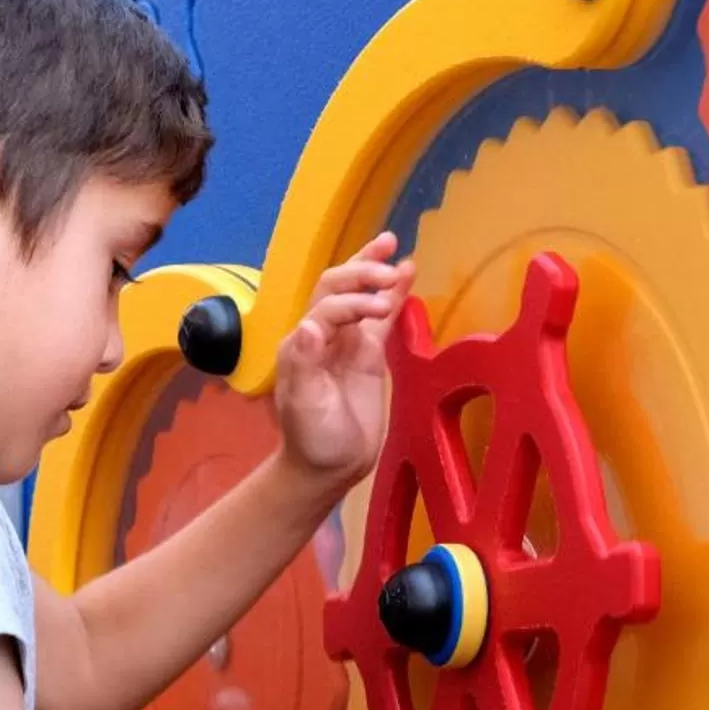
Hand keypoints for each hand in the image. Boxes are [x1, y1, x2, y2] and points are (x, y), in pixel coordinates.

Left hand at [273, 231, 414, 485]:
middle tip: (388, 267)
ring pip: (357, 295)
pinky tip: (407, 272)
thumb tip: (309, 325)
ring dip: (371, 269)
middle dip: (360, 271)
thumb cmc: (312, 438)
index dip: (352, 302)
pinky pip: (380, 317)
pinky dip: (393, 294)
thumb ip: (303, 364)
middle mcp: (320, 335)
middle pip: (337, 288)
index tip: (379, 309)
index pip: (327, 307)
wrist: (328, 466)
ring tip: (390, 243)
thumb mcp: (303, 405)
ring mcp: (345, 341)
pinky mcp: (367, 353)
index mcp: (300, 343)